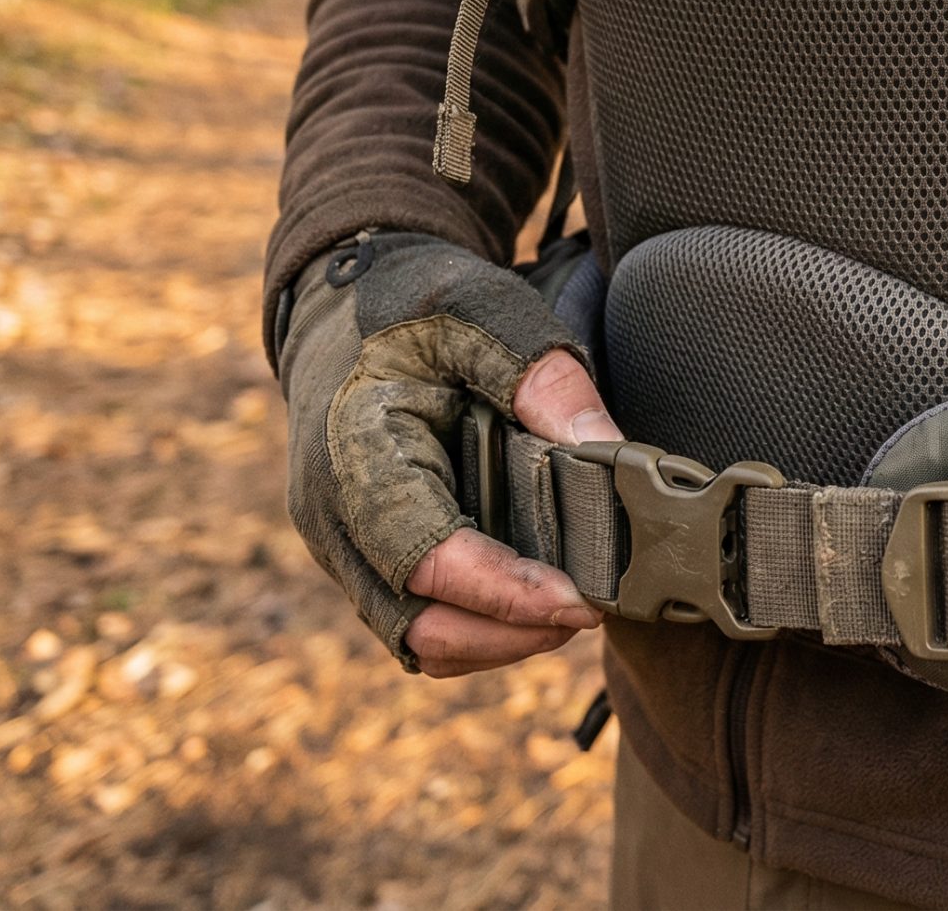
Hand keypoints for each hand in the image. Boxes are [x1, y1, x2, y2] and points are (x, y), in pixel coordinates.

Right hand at [278, 232, 610, 673]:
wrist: (344, 307)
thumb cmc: (413, 306)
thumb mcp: (484, 312)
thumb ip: (546, 380)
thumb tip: (612, 451)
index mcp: (355, 455)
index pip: (428, 558)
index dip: (506, 594)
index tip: (583, 603)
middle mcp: (334, 517)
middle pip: (418, 625)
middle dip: (510, 634)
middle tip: (590, 612)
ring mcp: (343, 545)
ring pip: (415, 638)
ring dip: (495, 641)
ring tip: (569, 612)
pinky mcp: (363, 556)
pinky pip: (413, 620)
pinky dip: (473, 629)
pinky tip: (531, 603)